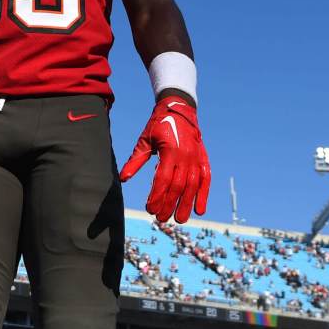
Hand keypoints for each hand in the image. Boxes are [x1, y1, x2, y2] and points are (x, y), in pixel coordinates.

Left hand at [119, 97, 210, 222]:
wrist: (179, 108)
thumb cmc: (158, 125)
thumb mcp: (145, 140)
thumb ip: (136, 160)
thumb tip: (123, 178)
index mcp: (170, 150)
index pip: (163, 179)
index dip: (157, 195)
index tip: (150, 209)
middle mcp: (185, 155)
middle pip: (178, 186)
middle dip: (169, 204)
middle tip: (161, 218)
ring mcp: (196, 157)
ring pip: (192, 185)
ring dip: (186, 204)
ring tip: (178, 219)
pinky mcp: (203, 158)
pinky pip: (205, 179)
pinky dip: (203, 195)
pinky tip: (199, 210)